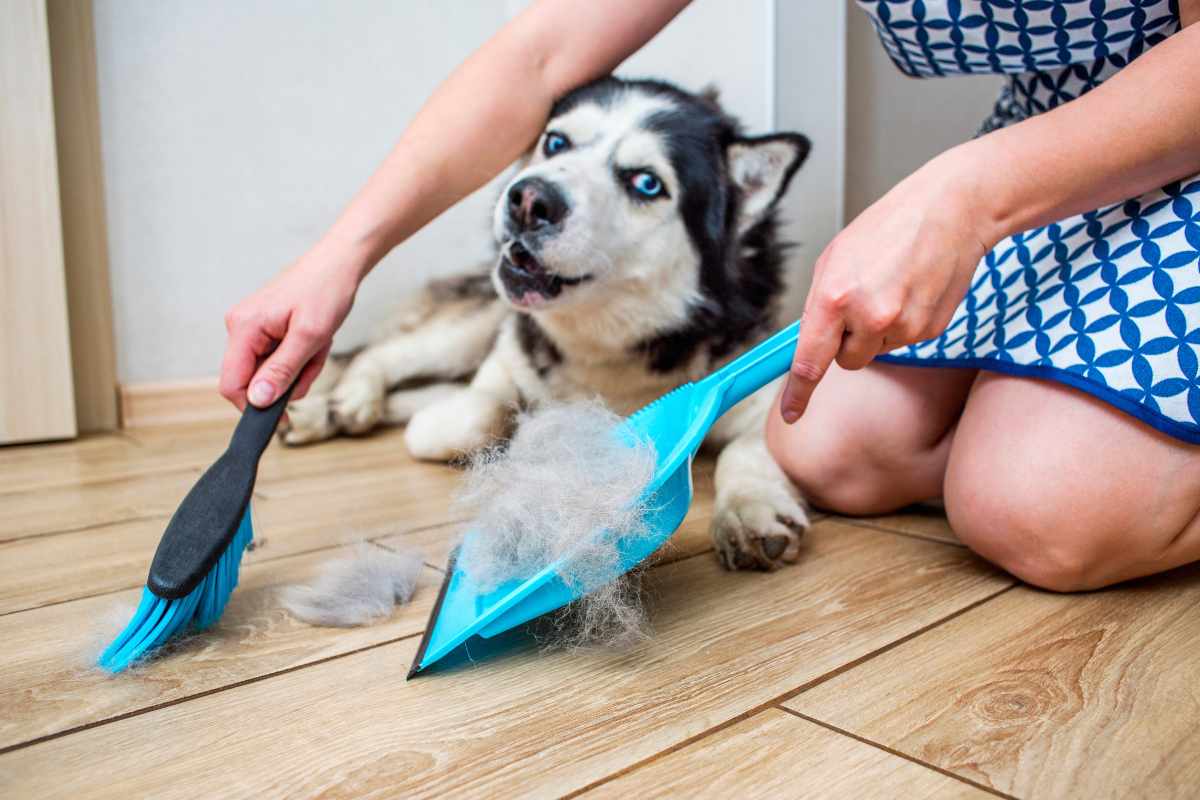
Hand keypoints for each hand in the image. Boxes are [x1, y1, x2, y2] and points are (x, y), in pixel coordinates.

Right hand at [219, 244, 360, 409]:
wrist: (339, 264)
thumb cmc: (326, 291)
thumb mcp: (310, 337)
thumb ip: (282, 370)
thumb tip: (257, 401)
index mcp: (244, 328)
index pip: (231, 384)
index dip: (254, 406)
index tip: (285, 416)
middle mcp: (239, 327)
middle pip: (254, 380)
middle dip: (289, 379)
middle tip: (315, 360)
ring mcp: (251, 328)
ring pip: (271, 371)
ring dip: (300, 368)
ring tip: (319, 345)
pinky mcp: (264, 329)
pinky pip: (279, 358)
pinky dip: (301, 357)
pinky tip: (315, 341)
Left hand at [779, 147, 997, 421]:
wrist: (951, 211)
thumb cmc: (889, 228)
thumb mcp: (834, 259)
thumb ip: (819, 306)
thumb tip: (809, 343)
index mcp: (834, 296)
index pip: (810, 361)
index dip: (798, 393)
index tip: (790, 413)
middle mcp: (869, 317)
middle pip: (846, 362)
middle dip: (848, 341)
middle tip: (862, 301)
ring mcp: (904, 327)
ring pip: (876, 352)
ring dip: (877, 330)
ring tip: (891, 287)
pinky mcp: (931, 331)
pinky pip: (904, 343)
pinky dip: (903, 324)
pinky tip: (912, 291)